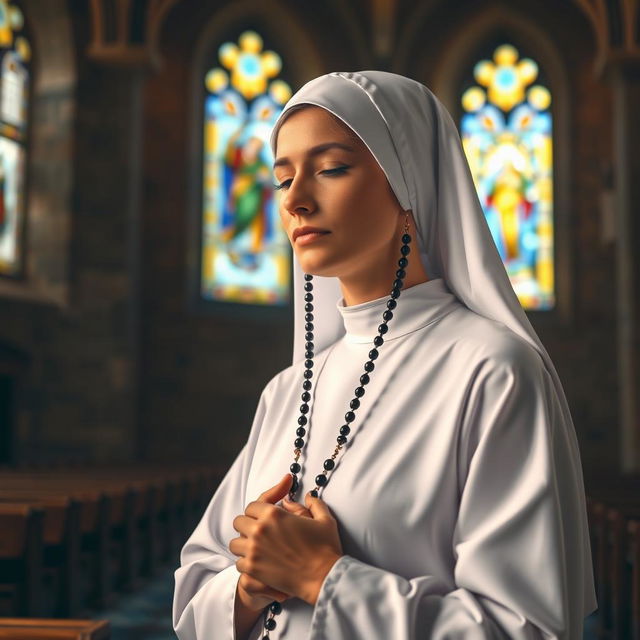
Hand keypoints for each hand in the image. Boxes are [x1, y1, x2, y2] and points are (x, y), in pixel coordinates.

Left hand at [230, 473, 342, 605]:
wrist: (324, 577)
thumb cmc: (325, 548)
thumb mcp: (323, 519)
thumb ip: (313, 503)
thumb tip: (303, 498)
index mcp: (274, 514)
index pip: (252, 505)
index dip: (258, 509)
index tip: (264, 515)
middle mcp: (260, 530)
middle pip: (239, 521)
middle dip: (248, 524)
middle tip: (259, 530)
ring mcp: (254, 550)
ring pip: (235, 543)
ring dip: (244, 543)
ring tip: (255, 547)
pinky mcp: (253, 569)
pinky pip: (238, 563)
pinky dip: (246, 562)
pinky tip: (257, 562)